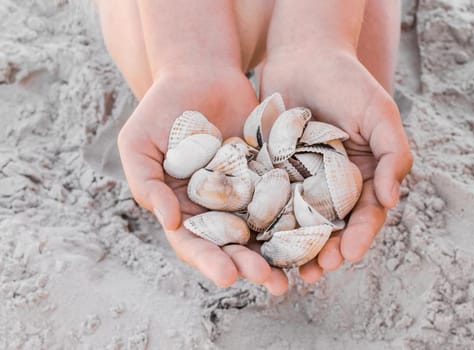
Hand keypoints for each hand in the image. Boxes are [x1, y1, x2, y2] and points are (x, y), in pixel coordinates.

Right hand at [118, 68, 287, 294]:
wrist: (201, 72)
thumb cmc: (162, 106)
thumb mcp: (139, 142)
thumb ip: (146, 183)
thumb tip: (169, 221)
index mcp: (182, 207)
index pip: (194, 243)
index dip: (209, 261)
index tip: (228, 276)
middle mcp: (215, 206)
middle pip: (233, 244)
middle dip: (251, 265)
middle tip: (273, 284)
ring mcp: (244, 191)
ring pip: (262, 229)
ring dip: (278, 253)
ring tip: (297, 273)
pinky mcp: (268, 174)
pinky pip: (284, 197)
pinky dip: (297, 217)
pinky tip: (315, 233)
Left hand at [260, 47, 412, 281]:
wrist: (304, 54)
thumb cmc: (348, 82)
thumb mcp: (380, 114)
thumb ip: (393, 155)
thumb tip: (392, 200)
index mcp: (363, 176)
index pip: (365, 213)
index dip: (358, 236)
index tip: (348, 254)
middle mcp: (332, 183)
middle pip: (330, 225)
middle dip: (325, 251)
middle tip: (315, 273)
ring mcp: (301, 179)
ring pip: (298, 220)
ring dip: (293, 246)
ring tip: (286, 268)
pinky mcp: (272, 171)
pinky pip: (269, 199)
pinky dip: (265, 220)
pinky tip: (257, 239)